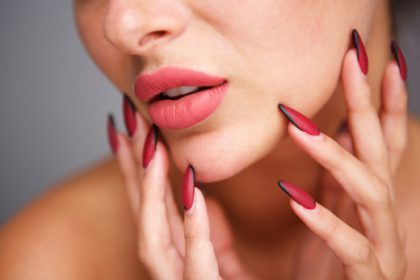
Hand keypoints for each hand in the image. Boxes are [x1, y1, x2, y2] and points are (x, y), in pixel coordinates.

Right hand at [108, 100, 253, 278]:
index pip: (152, 208)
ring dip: (150, 192)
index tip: (129, 127)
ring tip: (149, 146)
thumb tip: (196, 194)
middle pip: (144, 216)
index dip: (137, 169)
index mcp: (181, 262)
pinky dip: (193, 229)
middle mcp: (175, 275)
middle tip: (127, 119)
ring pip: (155, 240)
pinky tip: (191, 191)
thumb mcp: (229, 265)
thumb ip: (209, 235)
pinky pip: (197, 268)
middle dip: (133, 170)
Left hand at [277, 36, 407, 278]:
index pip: (382, 140)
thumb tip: (336, 132)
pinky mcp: (367, 275)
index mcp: (369, 199)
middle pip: (381, 150)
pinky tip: (294, 196)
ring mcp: (380, 245)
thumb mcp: (333, 213)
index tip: (375, 58)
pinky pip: (350, 245)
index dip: (384, 100)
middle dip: (369, 102)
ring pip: (370, 191)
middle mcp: (381, 216)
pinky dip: (323, 220)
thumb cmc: (333, 266)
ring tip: (295, 126)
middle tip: (352, 58)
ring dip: (335, 155)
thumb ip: (335, 178)